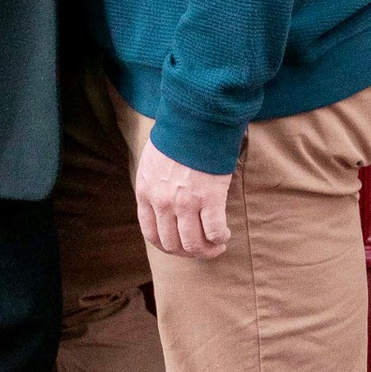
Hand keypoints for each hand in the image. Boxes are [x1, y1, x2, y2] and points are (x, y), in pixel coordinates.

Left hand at [136, 141, 232, 259]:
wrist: (194, 118)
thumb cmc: (176, 136)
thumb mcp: (152, 161)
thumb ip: (154, 185)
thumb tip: (163, 203)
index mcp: (146, 192)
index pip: (151, 234)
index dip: (167, 247)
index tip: (179, 246)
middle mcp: (162, 202)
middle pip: (172, 244)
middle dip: (188, 253)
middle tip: (201, 249)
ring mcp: (185, 202)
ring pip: (193, 244)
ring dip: (206, 251)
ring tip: (216, 246)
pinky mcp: (209, 198)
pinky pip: (214, 231)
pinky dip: (220, 238)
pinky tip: (224, 235)